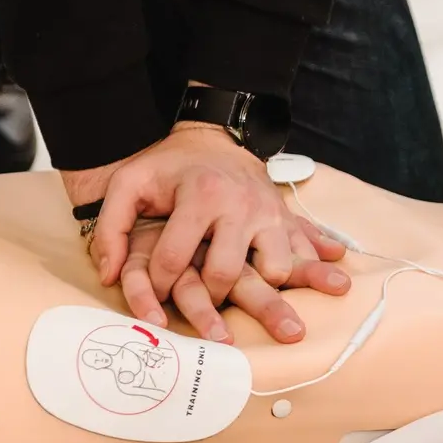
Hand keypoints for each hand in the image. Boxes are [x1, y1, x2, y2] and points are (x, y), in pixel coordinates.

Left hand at [77, 123, 348, 342]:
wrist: (215, 136)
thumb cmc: (168, 166)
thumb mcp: (129, 183)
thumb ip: (111, 227)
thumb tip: (108, 276)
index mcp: (199, 196)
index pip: (174, 258)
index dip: (155, 287)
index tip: (152, 299)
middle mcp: (239, 205)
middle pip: (227, 272)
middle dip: (209, 300)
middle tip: (199, 307)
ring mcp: (269, 212)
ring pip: (276, 269)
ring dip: (263, 290)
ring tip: (251, 300)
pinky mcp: (286, 217)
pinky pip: (308, 248)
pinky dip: (318, 268)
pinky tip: (333, 283)